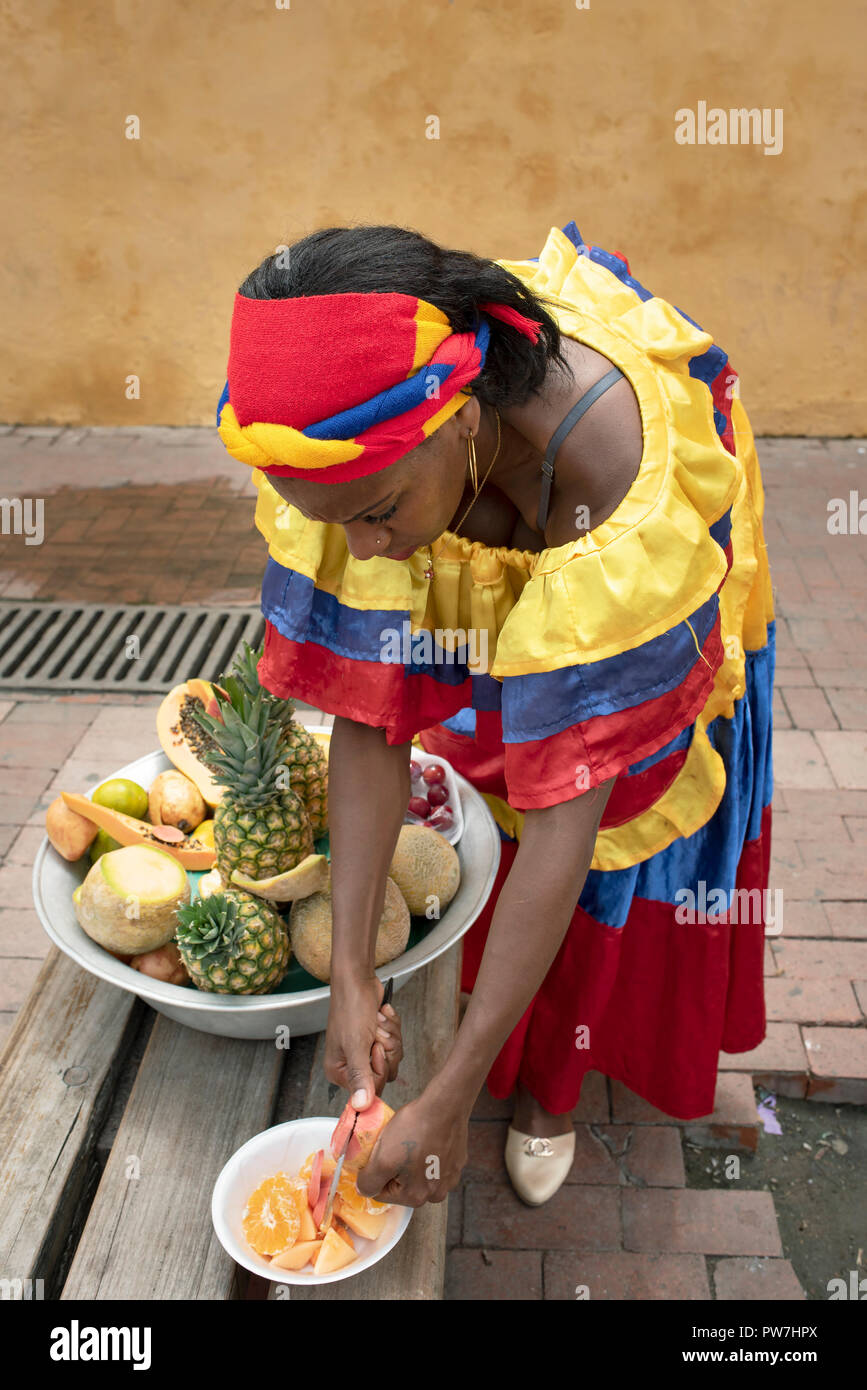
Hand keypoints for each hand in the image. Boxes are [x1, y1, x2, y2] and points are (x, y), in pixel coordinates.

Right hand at [325, 974, 402, 1109]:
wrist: (358, 980)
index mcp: (339, 1072)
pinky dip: (392, 1027)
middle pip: (386, 1073)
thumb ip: (360, 1077)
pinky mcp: (377, 1039)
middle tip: (375, 1033)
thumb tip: (361, 1106)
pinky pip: (396, 1043)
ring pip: (393, 1057)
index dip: (379, 1068)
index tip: (376, 1048)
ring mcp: (366, 1052)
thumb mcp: (356, 1045)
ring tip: (377, 1022)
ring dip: (390, 1035)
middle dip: (387, 1048)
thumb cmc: (350, 1008)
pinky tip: (381, 1016)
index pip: (371, 1090)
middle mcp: (352, 1065)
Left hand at [356, 1090, 468, 1207]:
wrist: (445, 1104)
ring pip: (417, 1174)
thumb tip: (364, 1191)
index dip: (374, 1172)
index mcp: (416, 1197)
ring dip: (410, 1162)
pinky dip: (427, 1154)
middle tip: (392, 1145)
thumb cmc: (415, 1129)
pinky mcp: (457, 1162)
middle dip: (393, 1167)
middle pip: (401, 1185)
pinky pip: (434, 1163)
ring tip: (409, 1139)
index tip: (377, 1154)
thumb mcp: (382, 1159)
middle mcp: (436, 1194)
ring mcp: (449, 1178)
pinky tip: (425, 1138)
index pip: (381, 1193)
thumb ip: (369, 1182)